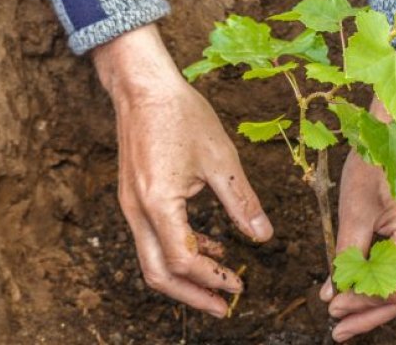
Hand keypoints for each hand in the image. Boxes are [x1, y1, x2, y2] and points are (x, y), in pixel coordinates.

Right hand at [92, 25, 272, 317]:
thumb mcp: (221, 159)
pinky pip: (152, 238)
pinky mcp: (133, 198)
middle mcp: (137, 211)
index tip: (239, 286)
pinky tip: (209, 247)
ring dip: (184, 278)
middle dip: (192, 295)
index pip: (184, 260)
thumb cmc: (181, 115)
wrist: (142, 87)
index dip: (213, 279)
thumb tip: (264, 237)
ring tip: (219, 284)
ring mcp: (131, 206)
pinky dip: (177, 251)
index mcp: (159, 203)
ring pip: (151, 260)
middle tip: (223, 308)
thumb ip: (242, 202)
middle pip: (158, 273)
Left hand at [318, 99, 395, 341]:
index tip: (332, 310)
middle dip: (369, 315)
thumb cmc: (375, 158)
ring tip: (344, 318)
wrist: (395, 125)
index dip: (361, 305)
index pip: (392, 289)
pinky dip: (383, 283)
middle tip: (338, 331)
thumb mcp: (354, 211)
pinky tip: (359, 292)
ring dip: (375, 304)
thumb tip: (334, 295)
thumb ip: (345, 256)